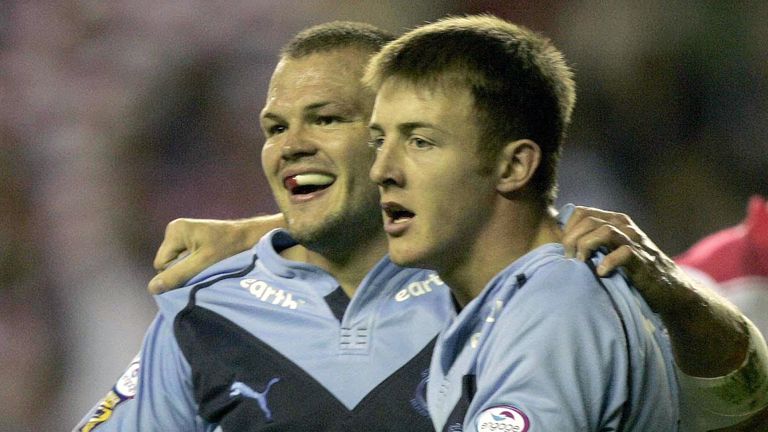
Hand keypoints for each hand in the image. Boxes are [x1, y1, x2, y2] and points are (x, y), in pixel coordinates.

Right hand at [148, 214, 283, 293]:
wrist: (250, 238)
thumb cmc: (229, 248)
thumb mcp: (203, 265)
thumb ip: (178, 275)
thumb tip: (152, 289)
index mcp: (174, 231)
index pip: (161, 265)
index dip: (177, 273)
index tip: (198, 270)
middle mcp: (175, 230)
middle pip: (167, 264)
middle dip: (184, 270)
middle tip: (205, 268)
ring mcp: (182, 234)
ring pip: (176, 264)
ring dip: (191, 269)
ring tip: (209, 264)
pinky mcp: (191, 240)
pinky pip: (184, 260)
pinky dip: (195, 264)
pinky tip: (209, 261)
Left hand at [561, 206, 679, 312]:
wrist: (668, 288)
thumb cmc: (632, 270)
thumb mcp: (611, 250)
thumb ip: (593, 241)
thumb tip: (562, 244)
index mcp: (614, 221)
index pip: (581, 212)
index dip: (567, 228)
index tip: (561, 248)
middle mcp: (624, 226)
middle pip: (588, 220)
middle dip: (571, 239)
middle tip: (568, 258)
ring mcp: (635, 241)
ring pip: (604, 231)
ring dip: (586, 245)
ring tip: (580, 262)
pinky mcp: (643, 259)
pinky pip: (623, 253)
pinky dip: (608, 262)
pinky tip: (601, 272)